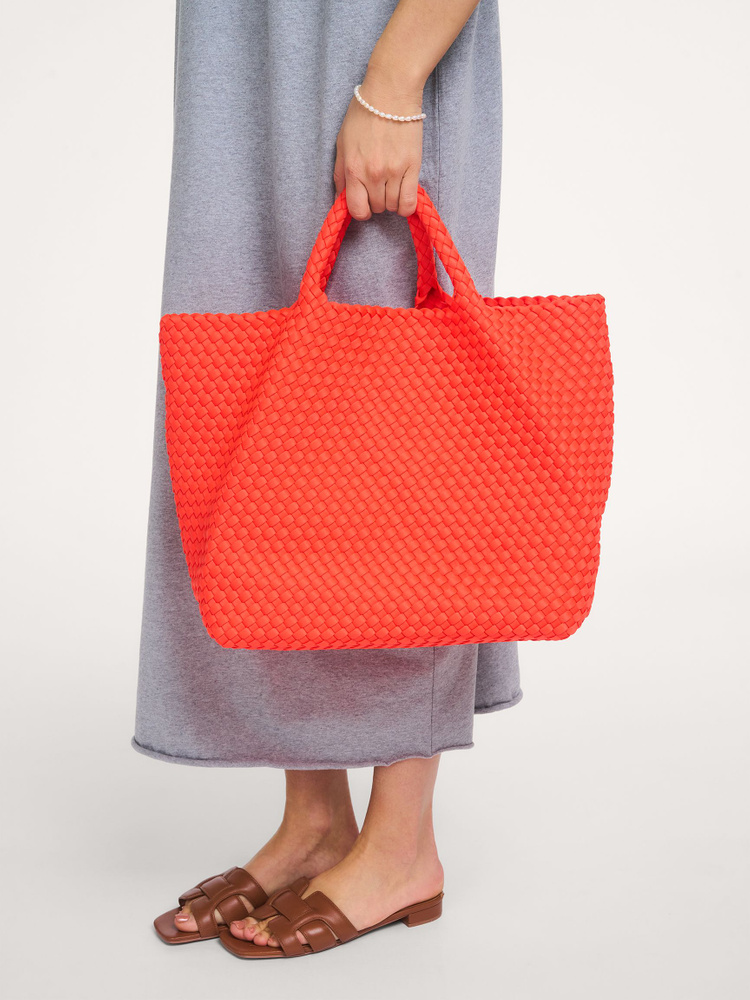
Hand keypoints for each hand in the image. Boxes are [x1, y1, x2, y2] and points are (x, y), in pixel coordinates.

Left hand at [333, 67, 424, 220]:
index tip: (364, 204)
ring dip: (391, 200)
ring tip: (391, 185)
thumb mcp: (342, 142)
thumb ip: (340, 172)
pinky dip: (406, 206)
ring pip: (392, 206)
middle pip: (376, 208)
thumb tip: (340, 198)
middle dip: (376, 201)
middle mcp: (373, 174)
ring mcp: (394, 172)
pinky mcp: (413, 167)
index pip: (356, 209)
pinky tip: (404, 198)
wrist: (390, 93)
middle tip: (379, 186)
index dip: (360, 211)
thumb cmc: (364, 114)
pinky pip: (409, 202)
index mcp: (353, 168)